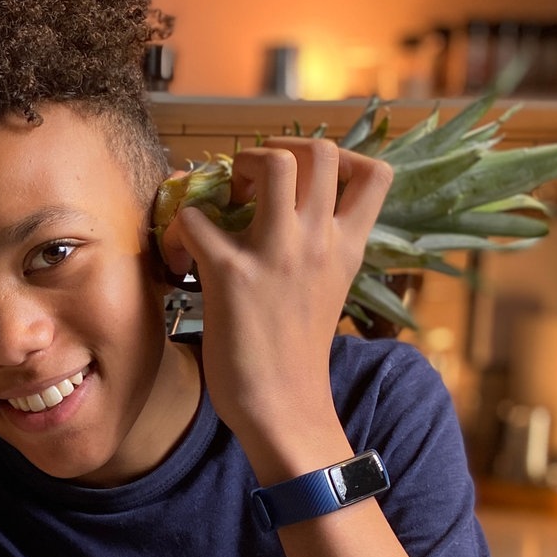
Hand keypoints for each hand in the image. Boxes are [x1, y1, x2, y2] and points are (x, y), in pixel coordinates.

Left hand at [159, 137, 390, 446]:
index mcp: (347, 246)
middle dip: (280, 148)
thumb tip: (294, 220)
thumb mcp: (329, 290)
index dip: (340, 156)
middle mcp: (318, 241)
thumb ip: (320, 251)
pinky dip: (181, 224)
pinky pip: (197, 217)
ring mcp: (276, 253)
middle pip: (321, 151)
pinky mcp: (229, 273)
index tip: (305, 177)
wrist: (284, 408)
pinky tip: (182, 250)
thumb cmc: (298, 353)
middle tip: (254, 182)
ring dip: (239, 166)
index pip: (376, 173)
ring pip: (273, 163)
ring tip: (227, 199)